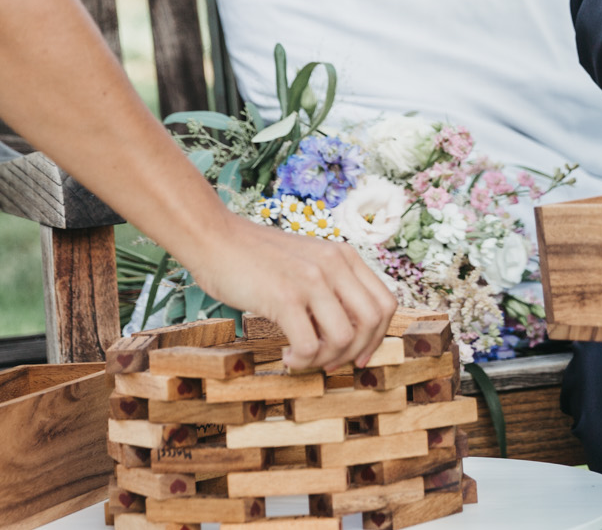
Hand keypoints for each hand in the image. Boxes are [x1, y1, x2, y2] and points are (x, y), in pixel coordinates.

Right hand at [186, 214, 396, 370]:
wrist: (214, 239)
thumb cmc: (255, 257)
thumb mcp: (306, 261)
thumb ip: (330, 286)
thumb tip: (348, 333)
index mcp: (344, 256)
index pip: (386, 303)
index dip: (377, 336)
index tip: (357, 355)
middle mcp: (334, 264)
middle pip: (372, 322)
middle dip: (354, 352)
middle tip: (329, 363)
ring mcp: (311, 280)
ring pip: (343, 338)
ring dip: (325, 359)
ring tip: (303, 357)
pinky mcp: (285, 297)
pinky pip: (310, 346)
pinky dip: (302, 361)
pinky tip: (287, 356)